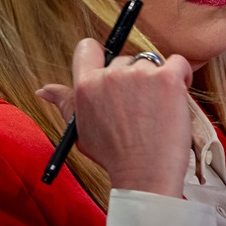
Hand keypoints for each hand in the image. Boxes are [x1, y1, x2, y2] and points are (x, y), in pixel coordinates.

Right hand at [37, 39, 192, 196]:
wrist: (145, 176)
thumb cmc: (115, 156)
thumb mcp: (81, 131)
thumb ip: (65, 103)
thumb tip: (43, 90)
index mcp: (86, 86)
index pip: (87, 49)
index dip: (99, 56)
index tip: (111, 71)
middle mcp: (110, 75)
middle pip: (124, 59)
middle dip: (133, 79)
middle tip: (138, 109)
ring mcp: (140, 74)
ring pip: (151, 64)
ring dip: (157, 81)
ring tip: (156, 112)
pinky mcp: (167, 78)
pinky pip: (179, 63)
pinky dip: (181, 76)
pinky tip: (175, 99)